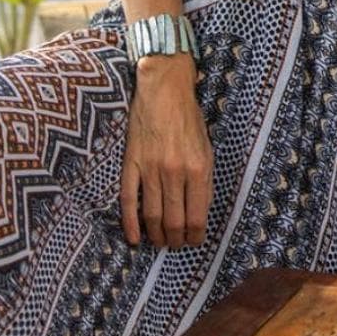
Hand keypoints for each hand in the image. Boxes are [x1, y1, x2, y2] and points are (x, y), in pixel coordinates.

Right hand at [120, 54, 213, 249]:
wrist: (164, 90)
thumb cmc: (189, 118)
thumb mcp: (207, 147)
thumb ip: (204, 179)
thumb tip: (200, 210)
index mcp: (198, 168)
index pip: (197, 215)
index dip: (195, 235)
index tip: (194, 242)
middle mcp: (175, 172)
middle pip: (174, 221)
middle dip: (176, 240)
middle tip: (175, 245)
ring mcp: (151, 169)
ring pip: (152, 215)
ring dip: (156, 236)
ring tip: (159, 243)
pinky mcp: (131, 164)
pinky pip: (129, 200)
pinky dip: (130, 223)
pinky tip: (133, 238)